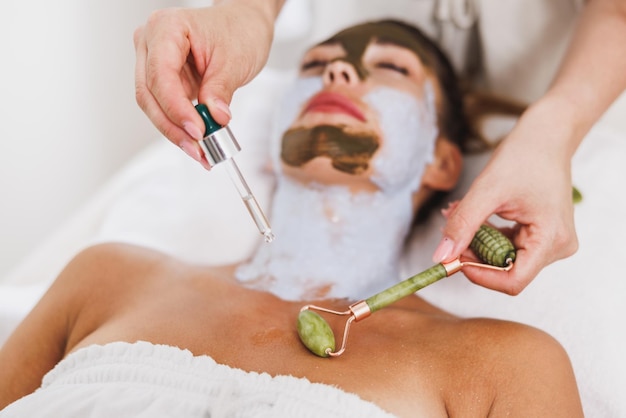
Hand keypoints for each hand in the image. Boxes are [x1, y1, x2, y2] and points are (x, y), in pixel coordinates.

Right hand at [133, 2, 277, 164]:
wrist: (244, 24)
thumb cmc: (239, 30)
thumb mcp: (235, 60)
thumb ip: (220, 90)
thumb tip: (214, 119)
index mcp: (166, 28)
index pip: (161, 74)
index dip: (176, 107)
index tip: (197, 131)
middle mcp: (151, 43)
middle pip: (149, 94)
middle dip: (173, 127)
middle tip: (198, 149)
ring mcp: (153, 61)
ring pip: (153, 105)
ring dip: (176, 132)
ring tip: (201, 152)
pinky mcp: (163, 80)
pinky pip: (165, 108)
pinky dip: (181, 127)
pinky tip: (197, 143)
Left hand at [433, 99, 579, 293]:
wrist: (546, 136)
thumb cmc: (524, 157)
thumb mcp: (487, 191)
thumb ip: (463, 224)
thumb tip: (441, 256)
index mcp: (551, 240)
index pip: (513, 281)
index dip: (479, 275)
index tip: (453, 258)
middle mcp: (557, 247)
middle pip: (506, 270)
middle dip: (474, 252)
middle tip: (450, 228)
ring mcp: (550, 242)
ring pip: (503, 258)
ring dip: (476, 242)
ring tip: (458, 214)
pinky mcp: (542, 235)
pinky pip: (507, 246)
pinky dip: (485, 234)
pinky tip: (472, 215)